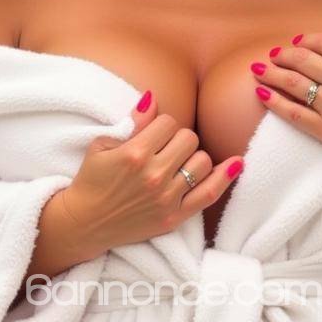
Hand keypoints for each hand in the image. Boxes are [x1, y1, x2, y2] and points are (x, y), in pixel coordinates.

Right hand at [60, 89, 244, 251]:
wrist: (85, 223)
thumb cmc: (91, 181)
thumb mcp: (102, 145)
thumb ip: (133, 122)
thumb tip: (153, 98)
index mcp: (135, 153)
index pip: (168, 122)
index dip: (161, 126)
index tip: (152, 136)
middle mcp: (154, 175)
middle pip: (189, 138)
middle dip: (178, 140)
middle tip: (164, 151)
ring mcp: (166, 197)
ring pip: (202, 161)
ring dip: (192, 158)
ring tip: (178, 164)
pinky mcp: (174, 217)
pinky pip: (209, 194)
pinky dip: (225, 177)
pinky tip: (236, 163)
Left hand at [250, 30, 321, 175]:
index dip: (304, 40)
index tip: (295, 44)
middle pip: (303, 59)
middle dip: (282, 55)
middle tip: (272, 56)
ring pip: (292, 82)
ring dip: (271, 73)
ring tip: (259, 70)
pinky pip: (292, 112)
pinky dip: (274, 101)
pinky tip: (262, 93)